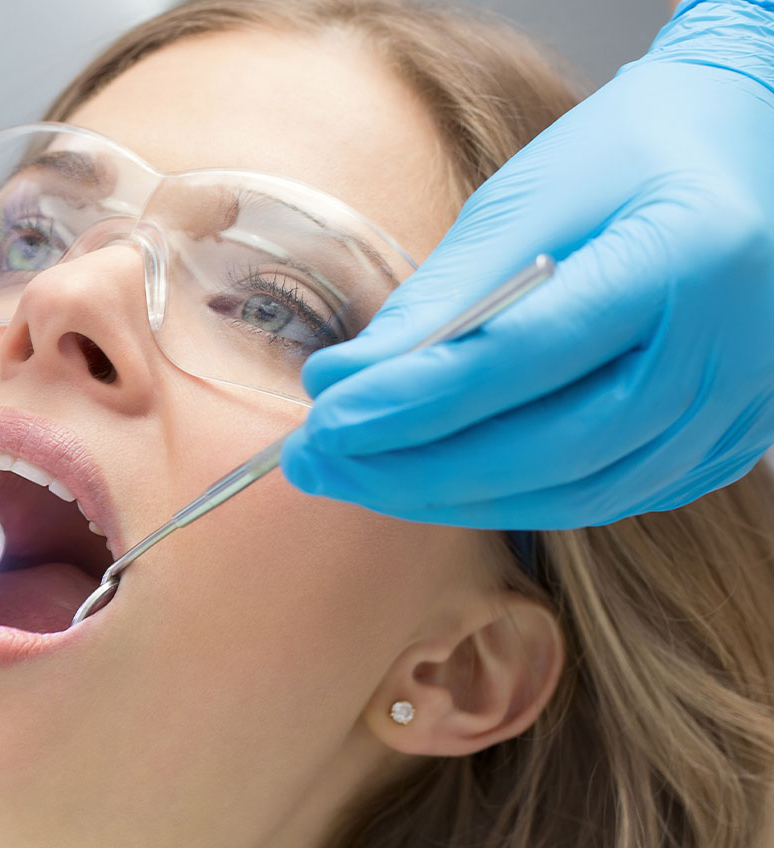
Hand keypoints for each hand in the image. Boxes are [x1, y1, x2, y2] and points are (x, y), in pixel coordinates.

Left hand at [280, 1, 773, 528]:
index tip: (322, 420)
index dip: (411, 401)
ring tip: (354, 473)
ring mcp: (736, 408)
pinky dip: (511, 498)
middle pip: (548, 447)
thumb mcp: (529, 196)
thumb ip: (443, 296)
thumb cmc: (628, 156)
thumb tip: (343, 384)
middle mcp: (727, 351)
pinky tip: (435, 479)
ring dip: (449, 496)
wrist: (744, 153)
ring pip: (574, 492)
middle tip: (314, 462)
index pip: (522, 357)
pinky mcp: (723, 444)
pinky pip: (605, 496)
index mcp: (684, 258)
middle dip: (412, 466)